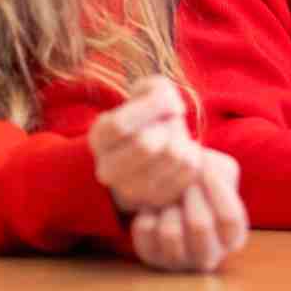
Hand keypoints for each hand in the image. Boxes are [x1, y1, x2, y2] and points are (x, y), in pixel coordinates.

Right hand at [89, 76, 201, 211]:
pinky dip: (192, 154)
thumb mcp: (148, 92)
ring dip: (181, 140)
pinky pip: (188, 169)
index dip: (148, 109)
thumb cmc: (151, 117)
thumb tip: (172, 107)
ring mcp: (131, 190)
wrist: (159, 149)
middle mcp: (107, 170)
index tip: (161, 104)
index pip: (118, 126)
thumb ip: (157, 90)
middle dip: (165, 127)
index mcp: (99, 138)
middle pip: (145, 145)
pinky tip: (181, 155)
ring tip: (174, 140)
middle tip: (166, 126)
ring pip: (171, 156)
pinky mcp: (158, 199)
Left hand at [132, 148, 248, 272]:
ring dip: (169, 204)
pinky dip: (148, 209)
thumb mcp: (220, 171)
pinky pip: (146, 229)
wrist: (171, 187)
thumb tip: (202, 175)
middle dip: (192, 196)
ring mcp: (179, 260)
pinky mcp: (152, 255)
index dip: (218, 191)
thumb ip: (220, 172)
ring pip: (170, 232)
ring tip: (171, 194)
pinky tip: (156, 204)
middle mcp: (207, 256)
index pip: (230, 220)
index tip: (206, 170)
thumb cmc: (202, 182)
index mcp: (232, 238)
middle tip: (187, 183)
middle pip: (200, 227)